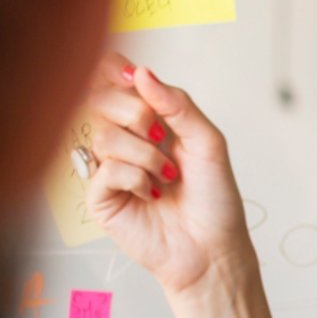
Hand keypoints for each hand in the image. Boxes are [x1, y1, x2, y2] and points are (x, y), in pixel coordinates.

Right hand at [85, 53, 253, 296]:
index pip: (118, 82)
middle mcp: (127, 139)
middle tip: (159, 135)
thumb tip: (141, 73)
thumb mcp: (208, 143)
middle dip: (134, 112)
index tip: (131, 74)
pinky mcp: (101, 196)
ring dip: (144, 154)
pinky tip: (151, 193)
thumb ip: (178, 105)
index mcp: (153, 121)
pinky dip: (135, 177)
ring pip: (104, 135)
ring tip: (167, 176)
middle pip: (100, 100)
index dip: (115, 70)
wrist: (213, 248)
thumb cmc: (214, 200)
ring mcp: (110, 167)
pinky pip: (104, 169)